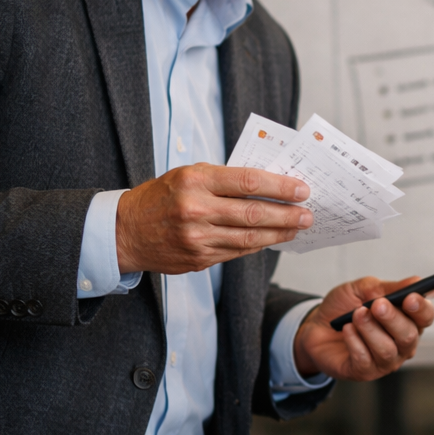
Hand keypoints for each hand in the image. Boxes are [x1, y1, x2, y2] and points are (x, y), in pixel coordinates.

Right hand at [116, 164, 312, 273]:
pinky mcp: (198, 259)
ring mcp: (197, 238)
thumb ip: (225, 179)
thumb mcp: (189, 175)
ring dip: (278, 234)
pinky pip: (237, 252)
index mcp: (195, 180)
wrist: (125, 231)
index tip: (302, 190)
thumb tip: (270, 185)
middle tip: (308, 214)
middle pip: (253, 213)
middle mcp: (196, 209)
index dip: (280, 186)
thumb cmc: (163, 196)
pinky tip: (272, 239)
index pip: (248, 182)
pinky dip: (258, 246)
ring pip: (249, 238)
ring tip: (297, 228)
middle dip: (287, 214)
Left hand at [292, 276, 433, 380]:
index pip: (426, 317)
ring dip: (370, 329)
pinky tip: (347, 329)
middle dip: (392, 318)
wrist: (317, 326)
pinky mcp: (365, 372)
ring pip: (387, 350)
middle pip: (409, 335)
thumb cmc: (345, 307)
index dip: (421, 308)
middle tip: (376, 305)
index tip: (410, 297)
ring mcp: (386, 361)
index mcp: (408, 320)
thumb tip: (416, 281)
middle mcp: (402, 343)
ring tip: (355, 315)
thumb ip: (388, 287)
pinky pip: (365, 359)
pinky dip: (354, 341)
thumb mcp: (364, 289)